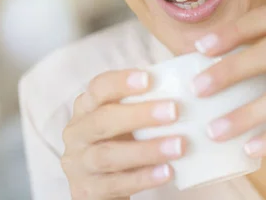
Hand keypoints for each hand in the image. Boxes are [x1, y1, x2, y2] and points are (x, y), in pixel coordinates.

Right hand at [61, 70, 185, 199]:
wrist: (100, 183)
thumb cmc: (120, 141)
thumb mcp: (123, 120)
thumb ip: (143, 104)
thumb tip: (188, 89)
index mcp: (86, 107)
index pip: (99, 88)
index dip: (121, 82)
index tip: (149, 78)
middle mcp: (77, 133)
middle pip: (104, 120)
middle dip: (140, 115)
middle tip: (174, 111)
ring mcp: (79, 164)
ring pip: (109, 155)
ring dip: (147, 150)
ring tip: (179, 146)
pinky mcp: (87, 191)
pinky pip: (115, 184)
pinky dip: (143, 178)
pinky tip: (167, 171)